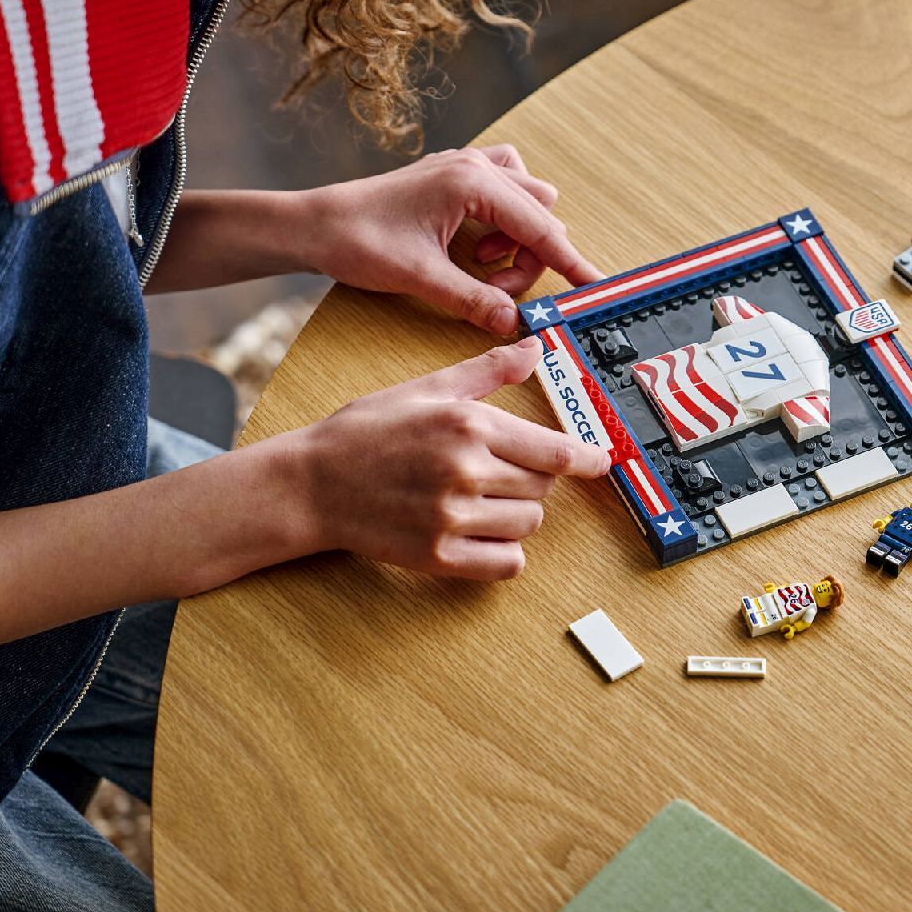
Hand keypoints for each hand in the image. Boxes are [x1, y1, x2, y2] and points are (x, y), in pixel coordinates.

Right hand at [292, 339, 608, 578]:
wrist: (309, 484)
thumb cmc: (367, 431)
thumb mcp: (427, 389)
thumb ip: (487, 372)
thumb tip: (534, 348)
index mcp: (468, 426)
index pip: (554, 451)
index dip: (587, 459)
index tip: (602, 461)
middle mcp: (465, 471)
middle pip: (543, 487)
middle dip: (534, 479)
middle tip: (500, 471)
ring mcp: (451, 518)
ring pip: (528, 524)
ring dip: (518, 514)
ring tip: (482, 499)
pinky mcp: (437, 557)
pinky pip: (507, 563)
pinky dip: (505, 552)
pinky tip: (483, 534)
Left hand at [303, 145, 602, 334]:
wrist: (313, 223)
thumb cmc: (357, 240)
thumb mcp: (420, 278)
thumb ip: (474, 300)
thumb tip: (514, 323)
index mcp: (472, 184)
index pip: (541, 229)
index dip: (571, 263)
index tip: (594, 286)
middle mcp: (475, 166)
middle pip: (541, 214)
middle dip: (528, 258)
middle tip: (492, 289)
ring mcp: (465, 165)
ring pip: (528, 199)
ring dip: (517, 238)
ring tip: (479, 263)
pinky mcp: (455, 175)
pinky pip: (506, 188)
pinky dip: (504, 219)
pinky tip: (476, 242)